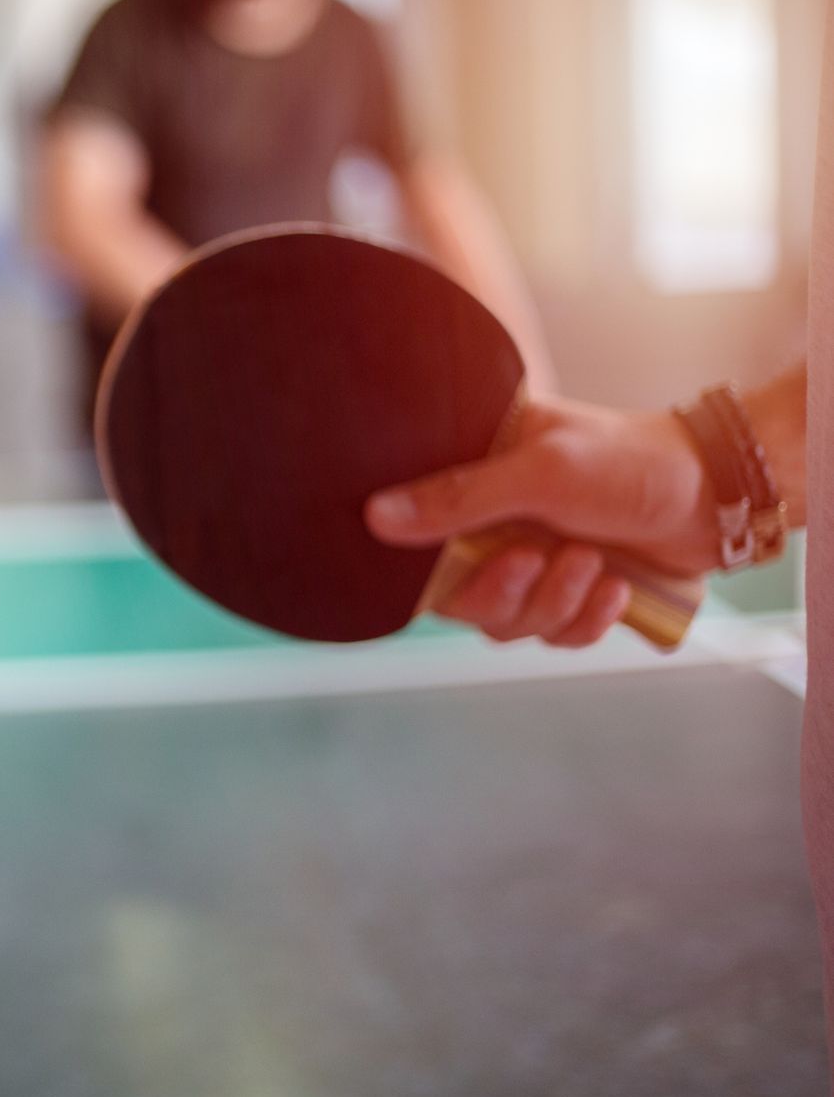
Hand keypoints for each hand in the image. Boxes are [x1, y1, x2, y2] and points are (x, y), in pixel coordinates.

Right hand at [365, 400, 716, 645]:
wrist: (718, 493)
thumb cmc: (632, 461)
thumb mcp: (542, 473)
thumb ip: (458, 498)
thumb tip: (377, 518)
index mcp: (473, 473)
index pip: (416, 534)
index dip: (431, 565)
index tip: (472, 558)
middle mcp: (492, 520)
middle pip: (458, 595)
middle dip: (505, 592)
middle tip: (538, 560)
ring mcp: (531, 559)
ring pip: (505, 622)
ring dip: (552, 604)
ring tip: (593, 564)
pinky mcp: (569, 592)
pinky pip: (552, 634)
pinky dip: (584, 621)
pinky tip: (614, 588)